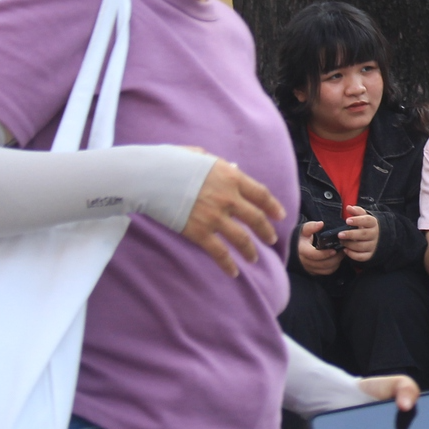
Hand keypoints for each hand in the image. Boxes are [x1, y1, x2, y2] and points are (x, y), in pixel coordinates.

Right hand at [183, 158, 283, 277]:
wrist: (148, 177)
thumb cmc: (171, 162)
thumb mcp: (201, 156)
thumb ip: (221, 165)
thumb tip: (234, 169)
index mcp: (231, 177)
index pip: (260, 194)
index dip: (273, 206)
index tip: (280, 215)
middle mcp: (228, 198)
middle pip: (255, 218)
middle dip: (266, 231)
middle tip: (271, 239)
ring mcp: (214, 217)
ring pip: (241, 238)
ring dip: (250, 250)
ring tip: (254, 258)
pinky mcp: (198, 232)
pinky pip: (219, 252)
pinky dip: (228, 264)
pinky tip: (233, 272)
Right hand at [297, 221, 340, 275]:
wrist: (296, 246)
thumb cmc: (301, 237)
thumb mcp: (304, 229)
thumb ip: (311, 226)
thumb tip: (321, 224)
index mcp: (302, 250)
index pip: (314, 255)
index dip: (325, 254)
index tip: (334, 250)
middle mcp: (305, 261)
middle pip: (322, 264)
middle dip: (335, 258)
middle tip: (342, 250)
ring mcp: (309, 268)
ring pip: (326, 270)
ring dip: (336, 263)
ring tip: (341, 253)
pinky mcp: (314, 271)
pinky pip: (326, 272)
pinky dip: (333, 267)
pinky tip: (337, 259)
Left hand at [338, 206, 378, 263]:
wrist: (378, 238)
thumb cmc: (366, 226)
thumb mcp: (363, 217)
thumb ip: (356, 211)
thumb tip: (348, 207)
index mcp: (373, 223)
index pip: (367, 220)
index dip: (357, 220)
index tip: (347, 221)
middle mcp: (375, 234)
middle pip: (363, 234)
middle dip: (351, 235)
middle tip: (340, 234)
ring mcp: (373, 245)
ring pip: (361, 246)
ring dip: (350, 245)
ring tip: (341, 242)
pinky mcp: (370, 254)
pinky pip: (362, 257)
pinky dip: (353, 255)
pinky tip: (345, 250)